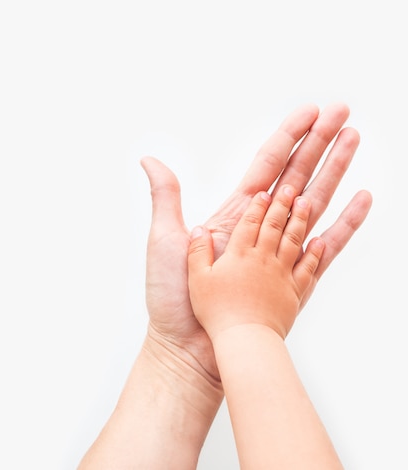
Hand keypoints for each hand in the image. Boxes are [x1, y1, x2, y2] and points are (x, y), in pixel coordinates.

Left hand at [141, 102, 371, 384]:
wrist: (187, 345)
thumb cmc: (171, 295)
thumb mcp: (166, 238)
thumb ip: (166, 196)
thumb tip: (149, 158)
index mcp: (233, 212)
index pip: (266, 165)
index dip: (289, 137)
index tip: (310, 112)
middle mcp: (260, 226)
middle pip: (296, 174)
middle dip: (319, 143)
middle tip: (343, 112)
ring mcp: (279, 249)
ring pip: (315, 201)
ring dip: (335, 171)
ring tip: (355, 141)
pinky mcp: (293, 276)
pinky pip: (326, 244)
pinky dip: (344, 222)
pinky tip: (361, 199)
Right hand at [187, 187, 324, 339]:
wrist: (244, 340)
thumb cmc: (215, 312)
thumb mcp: (196, 279)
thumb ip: (197, 252)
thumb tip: (199, 229)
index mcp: (238, 255)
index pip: (250, 222)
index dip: (257, 205)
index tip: (264, 191)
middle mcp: (263, 259)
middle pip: (275, 225)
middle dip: (283, 203)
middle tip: (291, 187)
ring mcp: (281, 275)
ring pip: (294, 240)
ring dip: (301, 219)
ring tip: (307, 201)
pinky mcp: (293, 292)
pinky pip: (308, 268)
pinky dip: (315, 253)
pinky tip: (320, 242)